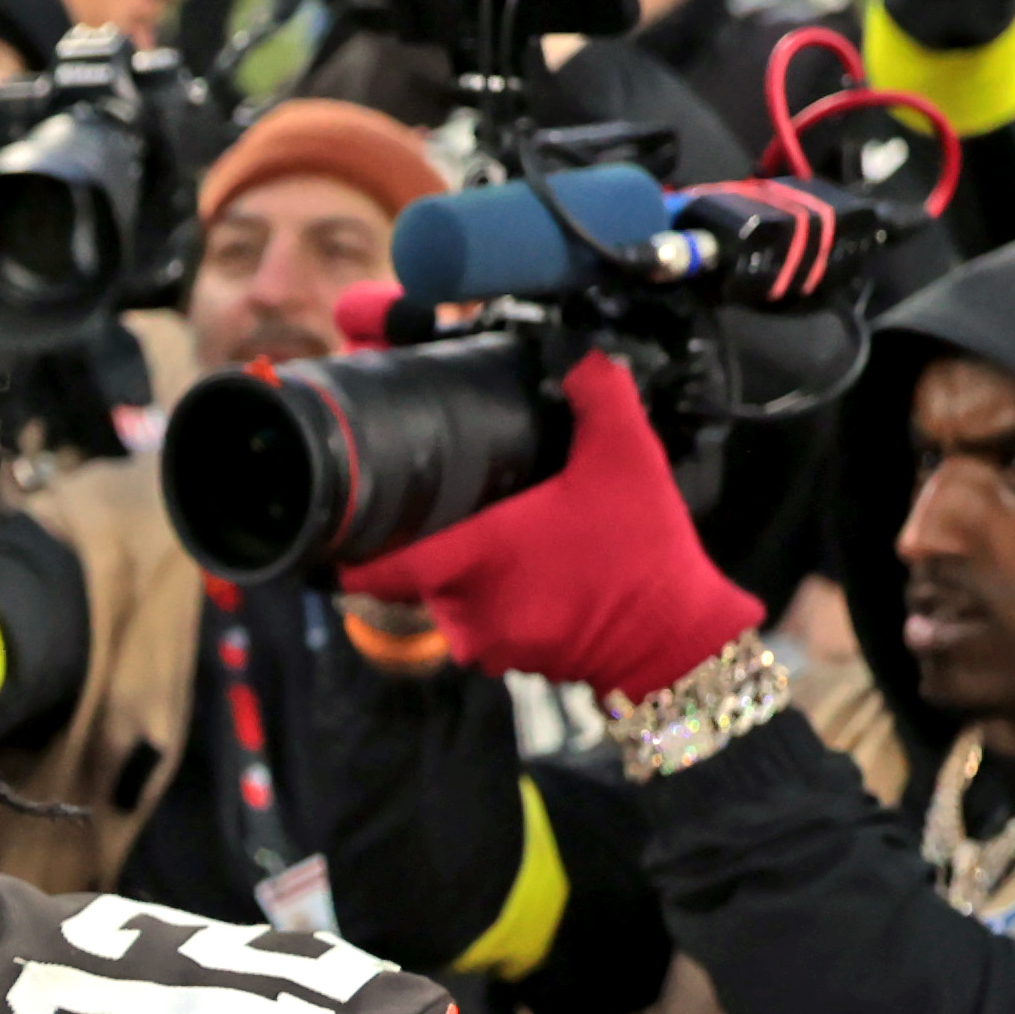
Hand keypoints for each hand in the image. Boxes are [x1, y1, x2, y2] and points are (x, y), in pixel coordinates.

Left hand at [343, 353, 759, 701]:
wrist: (676, 639)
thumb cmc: (643, 549)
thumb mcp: (626, 456)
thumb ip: (596, 391)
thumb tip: (574, 350)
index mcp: (478, 556)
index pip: (378, 569)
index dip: (347, 553)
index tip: (338, 526)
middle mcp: (466, 607)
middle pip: (407, 577)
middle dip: (414, 543)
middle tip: (427, 505)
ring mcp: (484, 642)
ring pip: (440, 601)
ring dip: (452, 572)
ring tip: (483, 533)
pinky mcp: (506, 662)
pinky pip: (474, 624)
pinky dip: (483, 599)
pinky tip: (517, 570)